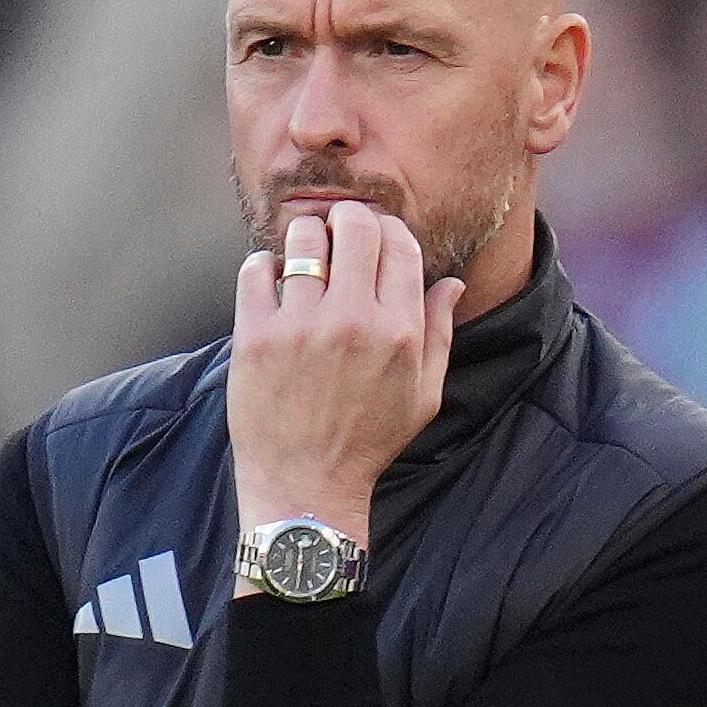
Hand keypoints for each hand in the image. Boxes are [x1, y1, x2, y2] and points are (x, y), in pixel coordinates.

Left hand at [228, 201, 465, 554]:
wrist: (306, 487)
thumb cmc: (367, 443)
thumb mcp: (423, 397)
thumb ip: (439, 334)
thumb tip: (451, 284)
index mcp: (399, 331)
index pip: (399, 243)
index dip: (388, 230)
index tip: (375, 238)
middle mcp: (352, 321)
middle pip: (354, 225)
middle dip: (347, 219)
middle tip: (338, 234)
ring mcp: (300, 326)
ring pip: (303, 238)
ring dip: (305, 238)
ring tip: (303, 256)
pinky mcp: (255, 337)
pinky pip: (256, 269)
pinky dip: (264, 265)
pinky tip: (272, 280)